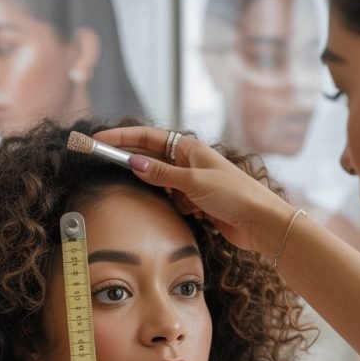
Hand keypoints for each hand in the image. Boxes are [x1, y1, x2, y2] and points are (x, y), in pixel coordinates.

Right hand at [95, 125, 292, 257]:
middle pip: (150, 158)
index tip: (98, 140)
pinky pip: (172, 200)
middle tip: (102, 162)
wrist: (260, 222)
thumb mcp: (193, 182)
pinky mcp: (195, 202)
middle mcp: (188, 161)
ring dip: (156, 189)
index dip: (121, 138)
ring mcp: (191, 182)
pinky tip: (186, 212)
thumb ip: (161, 174)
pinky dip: (171, 205)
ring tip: (158, 194)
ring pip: (159, 182)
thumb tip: (132, 162)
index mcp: (189, 148)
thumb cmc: (234, 195)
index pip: (147, 138)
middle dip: (129, 162)